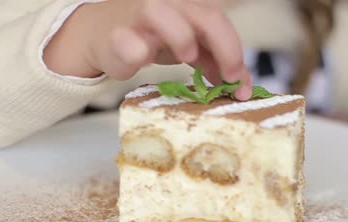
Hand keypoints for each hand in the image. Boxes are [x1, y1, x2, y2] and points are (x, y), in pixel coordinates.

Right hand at [44, 0, 251, 99]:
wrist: (105, 36)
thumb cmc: (152, 38)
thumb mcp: (189, 48)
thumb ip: (214, 62)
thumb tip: (243, 87)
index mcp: (189, 8)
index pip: (219, 22)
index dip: (234, 51)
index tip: (238, 81)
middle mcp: (168, 6)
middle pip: (202, 15)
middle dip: (222, 46)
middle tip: (227, 77)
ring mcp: (139, 18)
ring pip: (159, 11)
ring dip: (179, 35)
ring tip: (187, 58)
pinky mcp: (116, 36)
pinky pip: (124, 40)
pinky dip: (134, 51)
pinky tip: (142, 60)